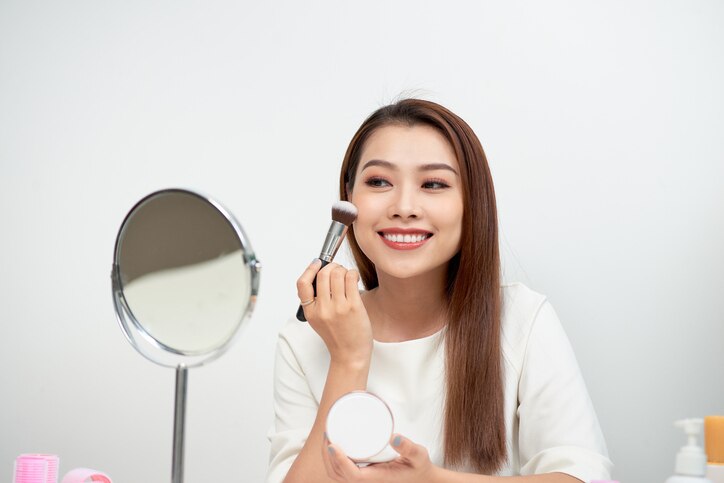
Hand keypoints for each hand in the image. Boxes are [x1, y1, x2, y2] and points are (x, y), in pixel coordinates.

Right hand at [297, 260, 372, 366]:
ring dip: (342, 269)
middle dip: (331, 266)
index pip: (302, 284)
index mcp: (310, 312)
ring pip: (337, 273)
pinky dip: (352, 273)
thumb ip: (316, 301)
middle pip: (322, 274)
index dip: (310, 269)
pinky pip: (351, 278)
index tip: (317, 263)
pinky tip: (353, 278)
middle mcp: (322, 309)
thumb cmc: (337, 336)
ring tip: (346, 275)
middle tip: (336, 270)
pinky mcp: (353, 306)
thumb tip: (320, 274)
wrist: (350, 354)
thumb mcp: (318, 320)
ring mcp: (338, 307)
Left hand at [323, 433, 437, 482]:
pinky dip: (333, 460)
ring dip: (328, 458)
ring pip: (337, 475)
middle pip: (338, 475)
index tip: (333, 445)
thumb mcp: (418, 456)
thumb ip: (409, 447)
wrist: (421, 479)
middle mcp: (367, 482)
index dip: (340, 461)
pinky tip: (333, 446)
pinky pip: (341, 472)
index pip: (352, 475)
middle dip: (328, 456)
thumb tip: (394, 437)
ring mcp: (364, 480)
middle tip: (327, 433)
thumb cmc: (418, 467)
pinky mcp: (362, 475)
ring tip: (328, 436)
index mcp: (377, 479)